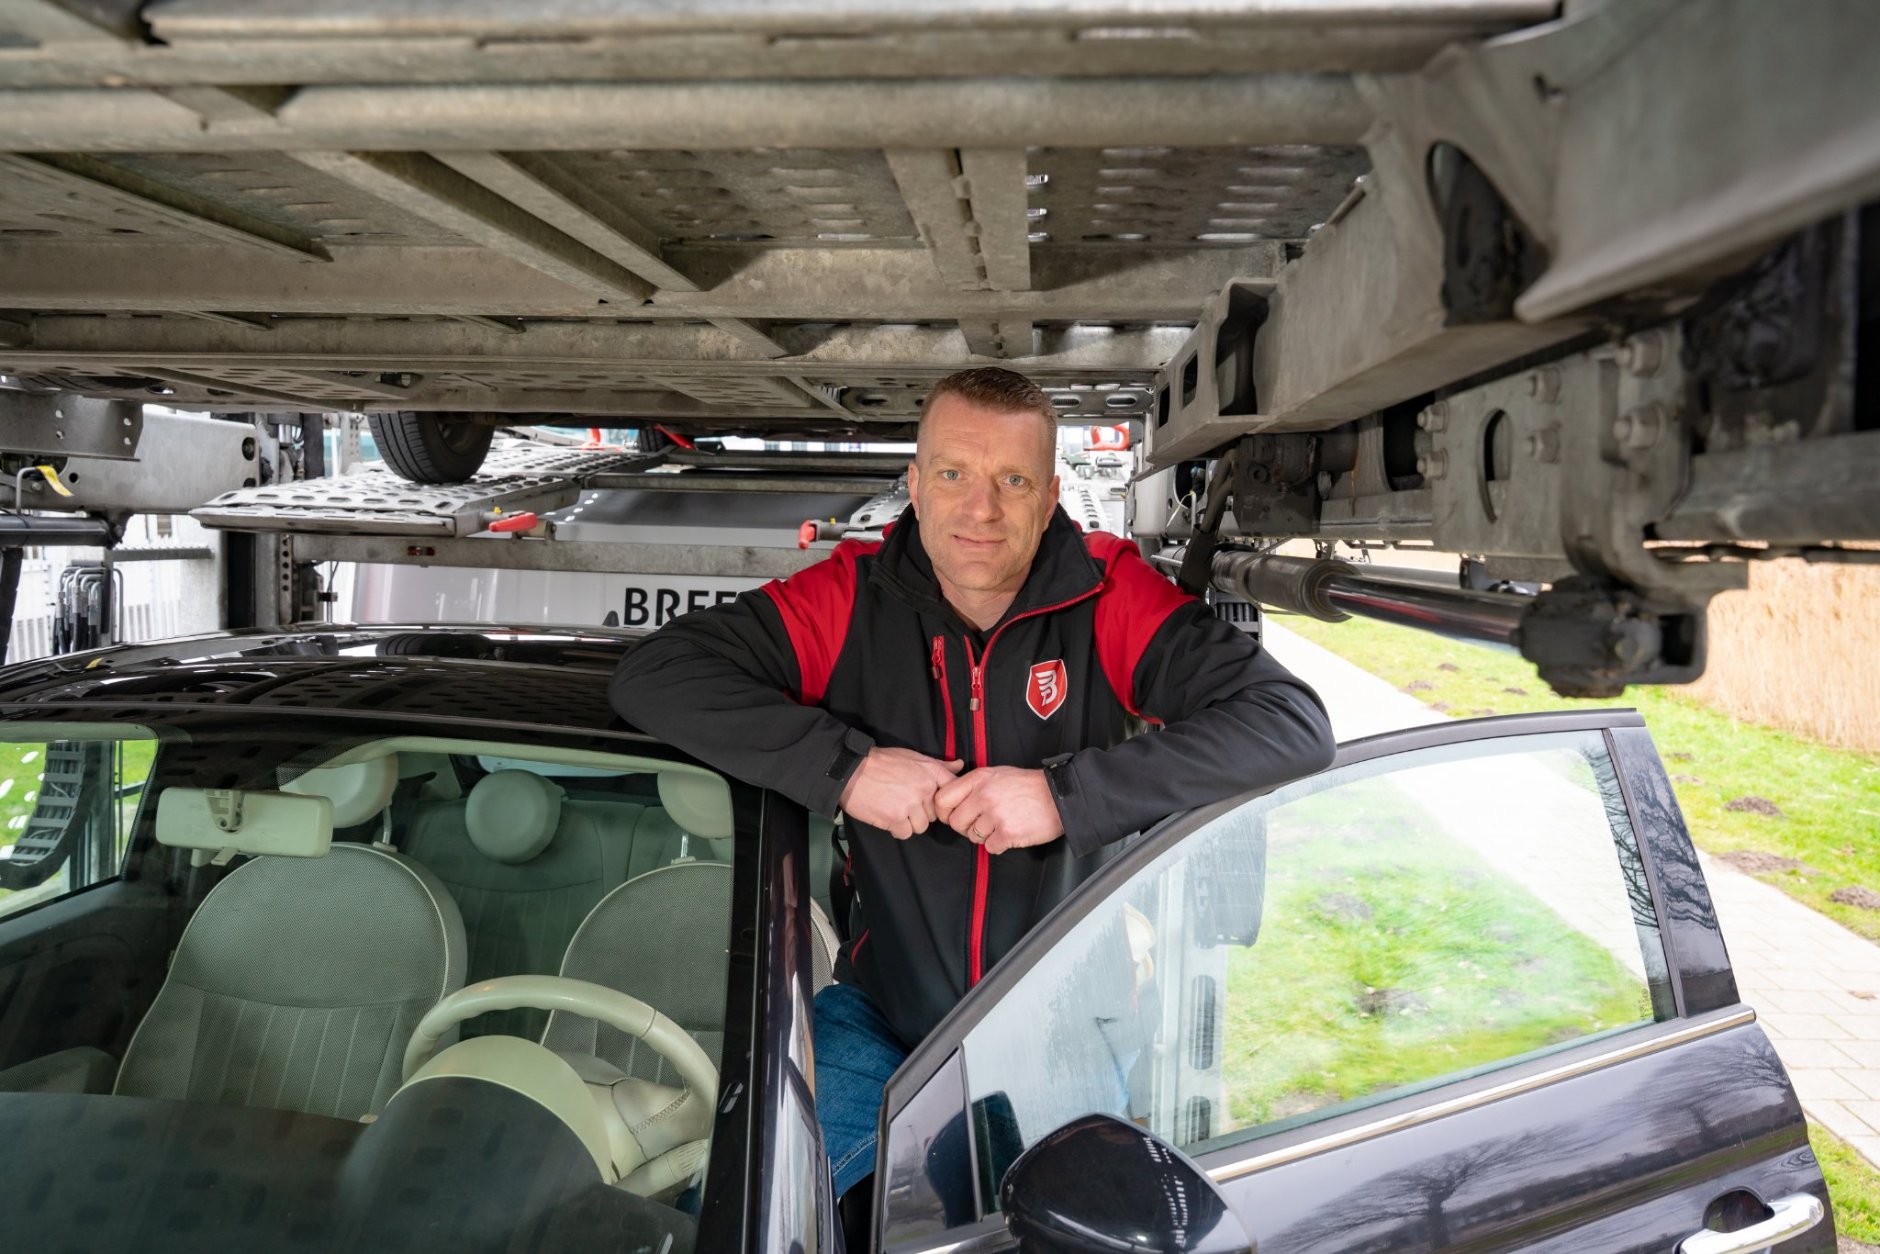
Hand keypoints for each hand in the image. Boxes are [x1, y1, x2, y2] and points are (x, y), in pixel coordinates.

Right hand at [839, 747, 964, 838]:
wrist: (850, 769)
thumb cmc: (880, 762)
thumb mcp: (912, 757)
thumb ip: (938, 765)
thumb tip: (960, 765)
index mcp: (931, 772)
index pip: (952, 793)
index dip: (945, 802)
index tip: (933, 803)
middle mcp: (925, 789)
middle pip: (934, 814)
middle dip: (920, 811)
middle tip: (902, 800)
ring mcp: (911, 804)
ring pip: (921, 826)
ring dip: (908, 822)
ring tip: (893, 807)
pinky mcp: (896, 818)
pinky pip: (905, 833)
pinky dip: (896, 828)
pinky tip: (886, 815)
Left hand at [934, 767, 1063, 854]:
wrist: (1059, 796)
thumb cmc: (1029, 786)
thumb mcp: (998, 774)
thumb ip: (974, 785)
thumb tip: (952, 801)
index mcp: (979, 779)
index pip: (942, 799)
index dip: (944, 812)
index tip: (954, 816)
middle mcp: (984, 795)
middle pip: (955, 822)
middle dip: (967, 827)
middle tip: (983, 824)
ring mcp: (995, 814)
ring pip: (973, 836)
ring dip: (985, 836)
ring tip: (1001, 825)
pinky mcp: (1007, 832)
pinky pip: (990, 847)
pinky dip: (999, 845)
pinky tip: (1010, 834)